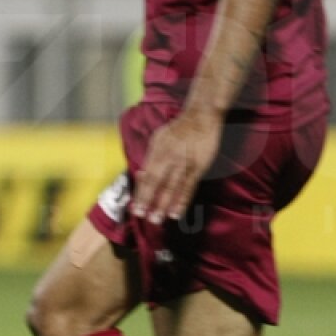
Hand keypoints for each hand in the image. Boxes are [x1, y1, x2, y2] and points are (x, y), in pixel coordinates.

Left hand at [131, 109, 222, 224]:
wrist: (201, 116)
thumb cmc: (179, 129)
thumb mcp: (159, 138)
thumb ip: (151, 157)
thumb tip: (141, 175)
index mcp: (157, 150)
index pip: (146, 175)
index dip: (140, 191)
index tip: (135, 206)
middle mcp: (168, 157)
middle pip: (155, 182)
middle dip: (147, 200)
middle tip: (141, 215)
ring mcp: (183, 162)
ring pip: (171, 187)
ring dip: (163, 204)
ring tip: (156, 219)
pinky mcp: (197, 166)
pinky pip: (188, 187)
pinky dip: (181, 200)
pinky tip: (176, 212)